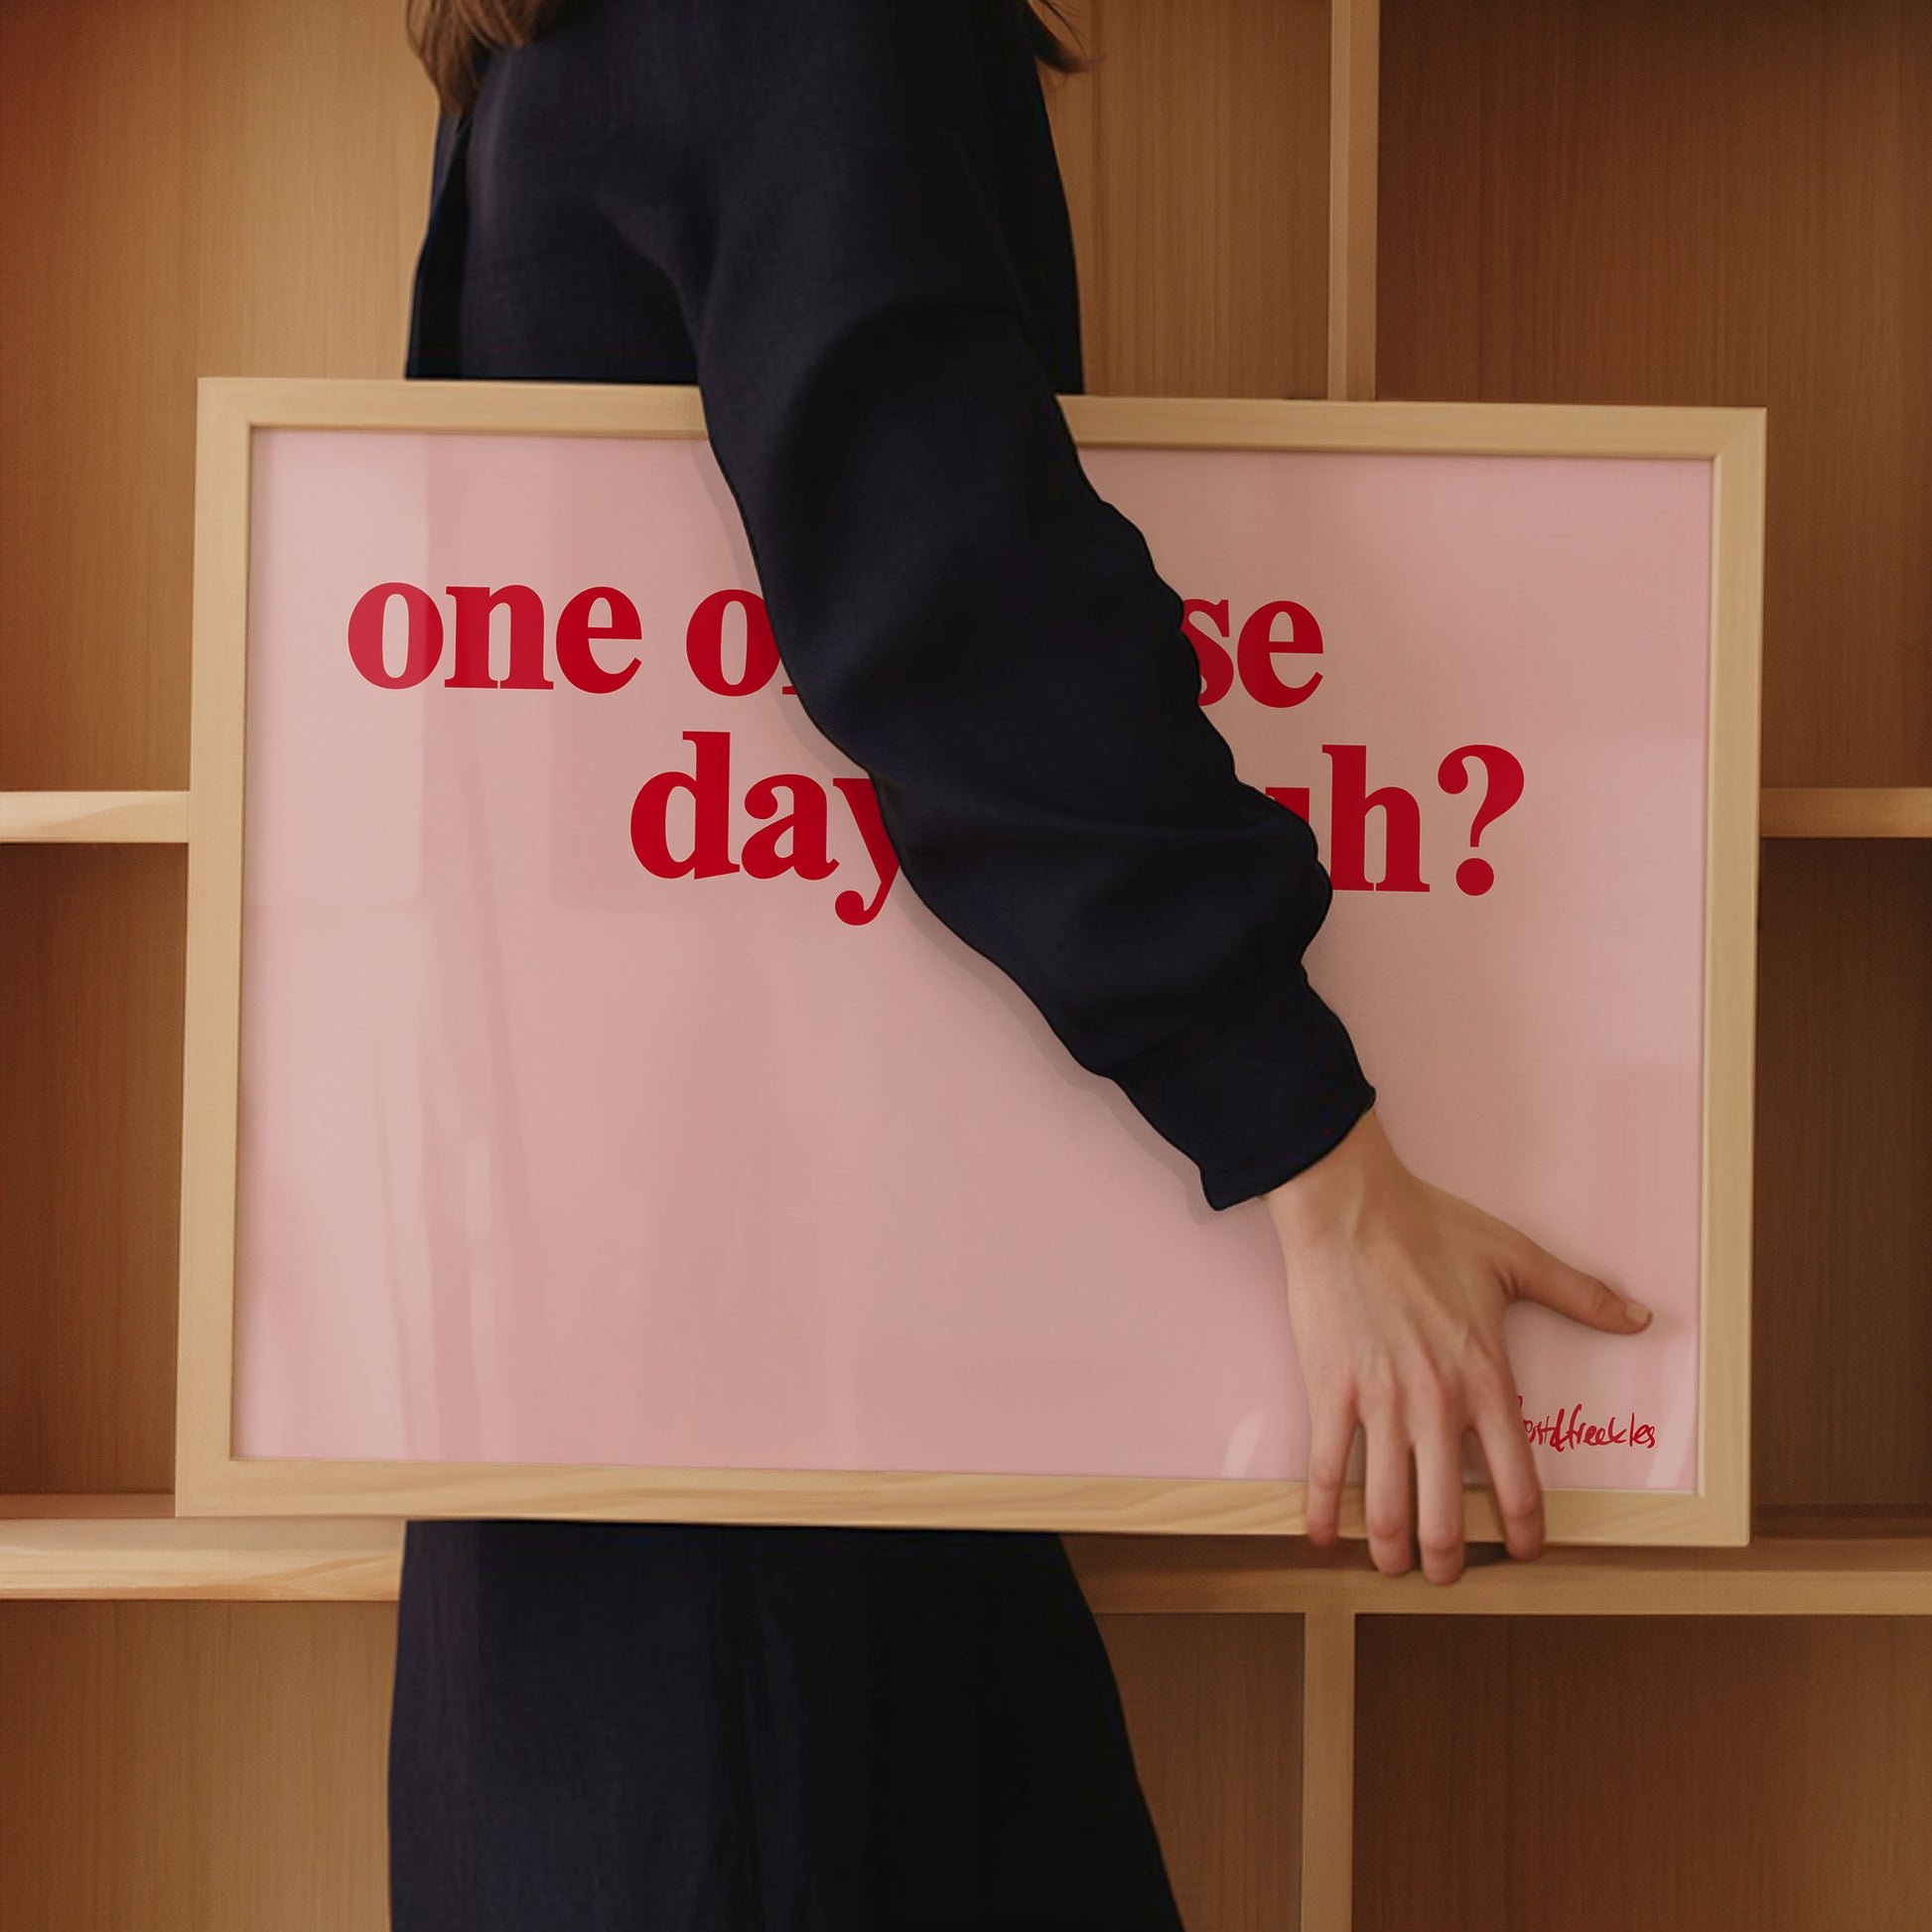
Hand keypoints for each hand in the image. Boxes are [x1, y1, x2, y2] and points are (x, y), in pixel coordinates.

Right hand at [1261, 1104, 1650, 1583]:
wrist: (1349, 1207)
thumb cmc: (1429, 1228)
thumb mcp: (1515, 1258)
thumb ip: (1580, 1294)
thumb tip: (1639, 1316)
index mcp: (1485, 1378)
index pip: (1517, 1481)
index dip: (1523, 1531)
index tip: (1523, 1552)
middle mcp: (1436, 1404)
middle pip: (1445, 1516)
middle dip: (1448, 1561)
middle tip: (1446, 1574)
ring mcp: (1379, 1403)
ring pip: (1386, 1507)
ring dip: (1391, 1551)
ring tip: (1394, 1566)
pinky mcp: (1331, 1392)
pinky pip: (1326, 1470)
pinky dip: (1324, 1513)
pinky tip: (1324, 1537)